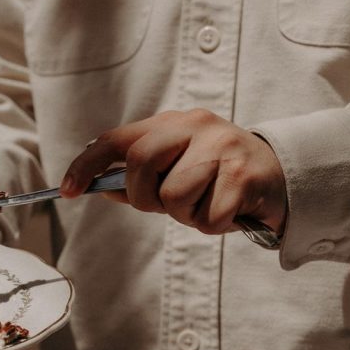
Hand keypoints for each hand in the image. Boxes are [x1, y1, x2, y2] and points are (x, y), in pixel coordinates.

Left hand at [60, 109, 287, 235]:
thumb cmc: (217, 176)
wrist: (282, 176)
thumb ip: (139, 177)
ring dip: (185, 215)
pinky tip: (229, 211)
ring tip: (207, 204)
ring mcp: (222, 147)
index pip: (117, 139)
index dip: (87, 165)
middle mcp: (196, 126)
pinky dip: (213, 226)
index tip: (67, 191)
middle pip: (140, 164)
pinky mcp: (245, 175)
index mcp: (171, 123)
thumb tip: (98, 188)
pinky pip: (206, 218)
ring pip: (174, 197)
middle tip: (168, 205)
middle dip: (146, 197)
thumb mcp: (176, 169)